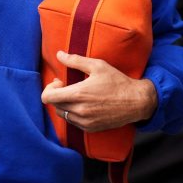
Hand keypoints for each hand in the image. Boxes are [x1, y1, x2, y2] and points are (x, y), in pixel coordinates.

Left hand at [40, 51, 156, 131]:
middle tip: (68, 86)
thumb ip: (75, 60)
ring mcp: (84, 121)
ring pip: (62, 114)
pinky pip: (73, 122)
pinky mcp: (90, 128)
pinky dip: (73, 113)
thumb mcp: (97, 66)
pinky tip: (84, 104)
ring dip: (64, 104)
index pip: (47, 97)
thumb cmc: (117, 82)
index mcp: (78, 94)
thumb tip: (59, 54)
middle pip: (53, 105)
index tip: (60, 82)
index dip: (50, 88)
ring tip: (77, 95)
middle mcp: (79, 111)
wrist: (136, 102)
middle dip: (57, 95)